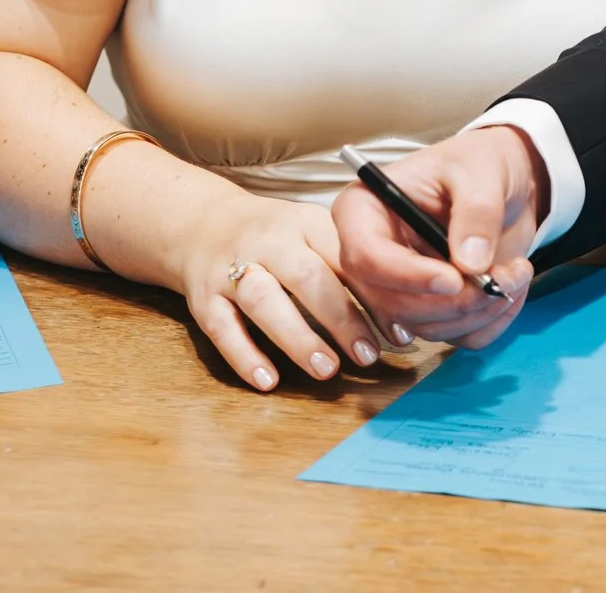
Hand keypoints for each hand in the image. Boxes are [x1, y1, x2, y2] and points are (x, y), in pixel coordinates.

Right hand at [170, 191, 383, 391]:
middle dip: (341, 318)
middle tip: (368, 356)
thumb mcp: (314, 232)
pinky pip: (221, 328)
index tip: (401, 332)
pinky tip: (268, 381)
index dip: (376, 295)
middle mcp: (269, 242)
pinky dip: (244, 356)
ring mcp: (231, 268)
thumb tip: (404, 310)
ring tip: (327, 370)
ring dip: (297, 338)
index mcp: (306, 223)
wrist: (201, 223)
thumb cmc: (277, 237)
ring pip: (263, 300)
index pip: (346, 257)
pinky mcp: (203, 297)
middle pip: (307, 277)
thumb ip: (351, 264)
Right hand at [332, 126, 540, 349]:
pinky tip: (513, 288)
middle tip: (500, 280)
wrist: (507, 183)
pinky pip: (455, 336)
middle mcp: (373, 254)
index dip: (407, 276)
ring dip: (478, 311)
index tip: (454, 279)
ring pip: (425, 326)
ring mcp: (402, 286)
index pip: (365, 257)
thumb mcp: (481, 171)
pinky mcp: (433, 307)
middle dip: (452, 302)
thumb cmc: (481, 163)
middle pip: (392, 302)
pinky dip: (490, 322)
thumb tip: (470, 263)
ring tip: (516, 274)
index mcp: (365, 210)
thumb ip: (476, 212)